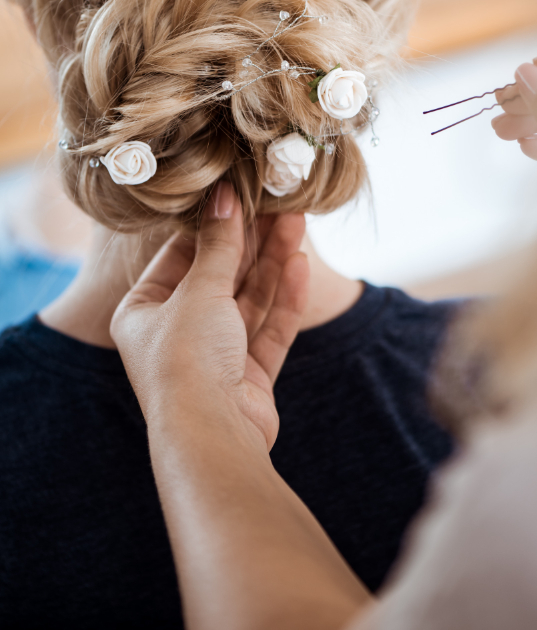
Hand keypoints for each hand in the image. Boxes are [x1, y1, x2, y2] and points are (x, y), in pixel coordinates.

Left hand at [110, 183, 308, 449]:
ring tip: (296, 223)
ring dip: (272, 263)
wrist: (210, 434)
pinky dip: (283, 299)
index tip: (239, 196)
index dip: (211, 227)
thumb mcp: (199, 290)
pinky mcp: (248, 377)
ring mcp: (215, 358)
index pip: (179, 257)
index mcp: (143, 312)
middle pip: (219, 278)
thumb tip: (225, 196)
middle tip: (277, 204)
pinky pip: (267, 329)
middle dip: (250, 242)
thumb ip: (218, 244)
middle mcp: (176, 334)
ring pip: (248, 300)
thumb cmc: (186, 358)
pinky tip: (299, 266)